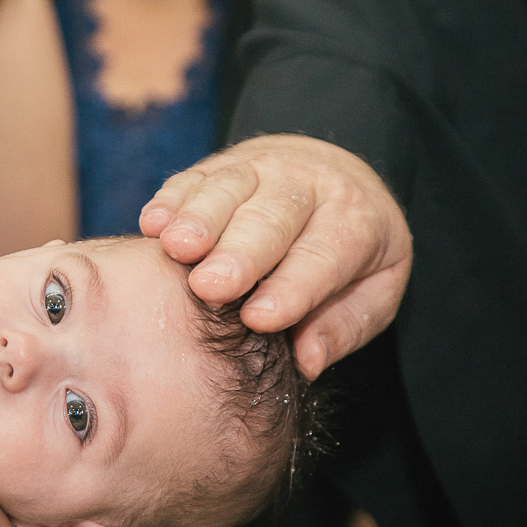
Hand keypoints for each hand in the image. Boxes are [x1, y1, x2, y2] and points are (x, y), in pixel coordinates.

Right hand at [139, 134, 411, 378]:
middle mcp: (309, 185)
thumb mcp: (374, 291)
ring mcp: (260, 168)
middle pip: (272, 217)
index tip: (257, 319)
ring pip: (229, 188)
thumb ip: (340, 326)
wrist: (337, 177)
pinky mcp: (220, 165)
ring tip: (176, 248)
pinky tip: (152, 224)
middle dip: (238, 251)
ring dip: (198, 218)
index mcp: (355, 220)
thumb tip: (306, 361)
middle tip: (208, 285)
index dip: (291, 288)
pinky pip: (193, 177)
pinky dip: (171, 199)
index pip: (322, 256)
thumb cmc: (351, 251)